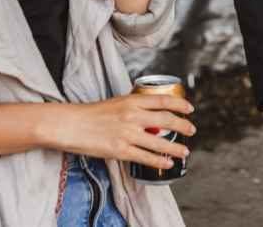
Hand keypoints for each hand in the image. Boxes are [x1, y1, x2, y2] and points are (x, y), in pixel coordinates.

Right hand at [41, 93, 195, 170]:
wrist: (71, 125)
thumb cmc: (91, 114)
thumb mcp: (115, 102)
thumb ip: (133, 106)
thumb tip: (150, 112)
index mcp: (131, 101)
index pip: (162, 100)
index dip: (180, 104)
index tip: (189, 108)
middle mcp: (132, 116)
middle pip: (166, 120)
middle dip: (183, 126)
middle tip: (191, 130)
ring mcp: (127, 134)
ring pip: (159, 142)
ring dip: (176, 147)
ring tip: (185, 151)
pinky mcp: (120, 150)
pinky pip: (145, 157)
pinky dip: (159, 161)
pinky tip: (168, 163)